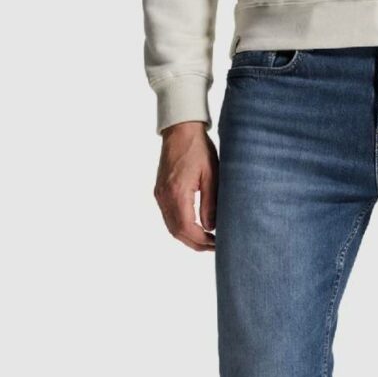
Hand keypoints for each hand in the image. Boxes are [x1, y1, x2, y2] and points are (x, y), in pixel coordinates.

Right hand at [154, 122, 218, 251]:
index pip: (187, 229)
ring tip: (207, 240)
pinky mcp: (160, 192)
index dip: (202, 241)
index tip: (217, 244)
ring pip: (172, 227)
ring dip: (188, 237)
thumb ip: (211, 203)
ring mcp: (160, 195)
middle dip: (196, 243)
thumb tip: (211, 228)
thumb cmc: (198, 148)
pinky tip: (196, 227)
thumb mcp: (211, 175)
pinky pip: (169, 217)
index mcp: (177, 193)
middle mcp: (164, 196)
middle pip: (177, 232)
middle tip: (215, 246)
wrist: (180, 129)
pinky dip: (182, 227)